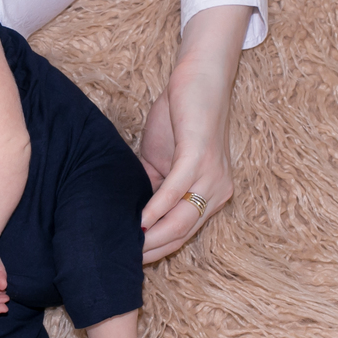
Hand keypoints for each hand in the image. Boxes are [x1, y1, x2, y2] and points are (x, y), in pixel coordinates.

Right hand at [139, 5, 249, 262]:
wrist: (199, 78)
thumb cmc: (181, 117)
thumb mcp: (161, 160)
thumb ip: (150, 186)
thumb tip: (129, 212)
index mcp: (211, 195)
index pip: (182, 235)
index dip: (155, 251)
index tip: (126, 259)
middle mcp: (218, 191)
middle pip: (182, 234)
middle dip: (150, 250)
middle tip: (120, 259)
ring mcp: (211, 175)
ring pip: (181, 219)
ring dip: (152, 236)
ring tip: (126, 245)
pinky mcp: (199, 155)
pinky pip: (177, 190)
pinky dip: (157, 207)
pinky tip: (139, 219)